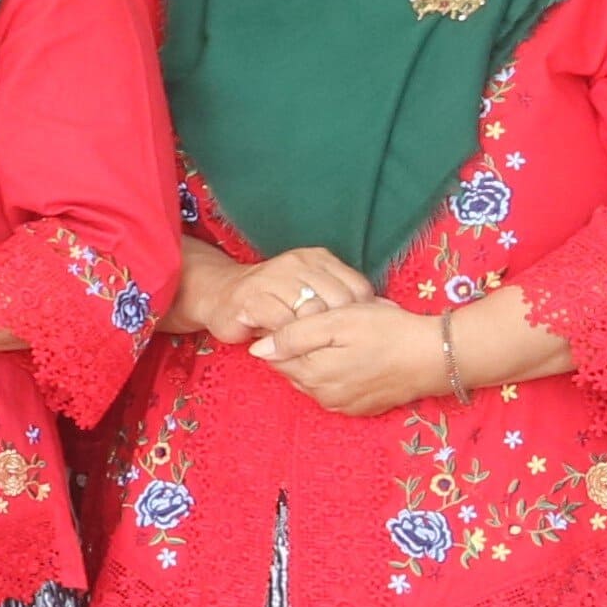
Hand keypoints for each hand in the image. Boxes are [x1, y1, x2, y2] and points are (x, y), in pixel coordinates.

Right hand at [177, 243, 372, 346]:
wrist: (218, 295)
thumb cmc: (272, 301)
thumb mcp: (311, 293)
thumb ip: (340, 299)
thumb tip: (388, 312)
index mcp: (317, 258)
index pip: (357, 287)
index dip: (360, 315)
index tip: (354, 334)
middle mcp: (297, 263)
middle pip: (338, 302)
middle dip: (338, 329)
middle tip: (331, 347)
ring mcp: (273, 277)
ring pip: (311, 313)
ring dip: (313, 336)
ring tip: (308, 348)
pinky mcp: (252, 298)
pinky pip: (284, 324)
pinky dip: (290, 340)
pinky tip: (287, 346)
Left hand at [252, 299, 451, 416]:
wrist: (435, 356)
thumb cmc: (386, 332)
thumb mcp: (336, 321)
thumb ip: (293, 336)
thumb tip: (257, 349)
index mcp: (311, 374)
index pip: (274, 356)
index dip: (281, 333)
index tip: (300, 316)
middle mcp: (322, 396)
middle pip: (293, 368)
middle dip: (300, 348)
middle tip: (327, 324)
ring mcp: (342, 405)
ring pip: (314, 379)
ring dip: (319, 360)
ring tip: (345, 338)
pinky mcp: (361, 408)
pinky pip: (335, 389)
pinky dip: (338, 373)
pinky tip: (356, 355)